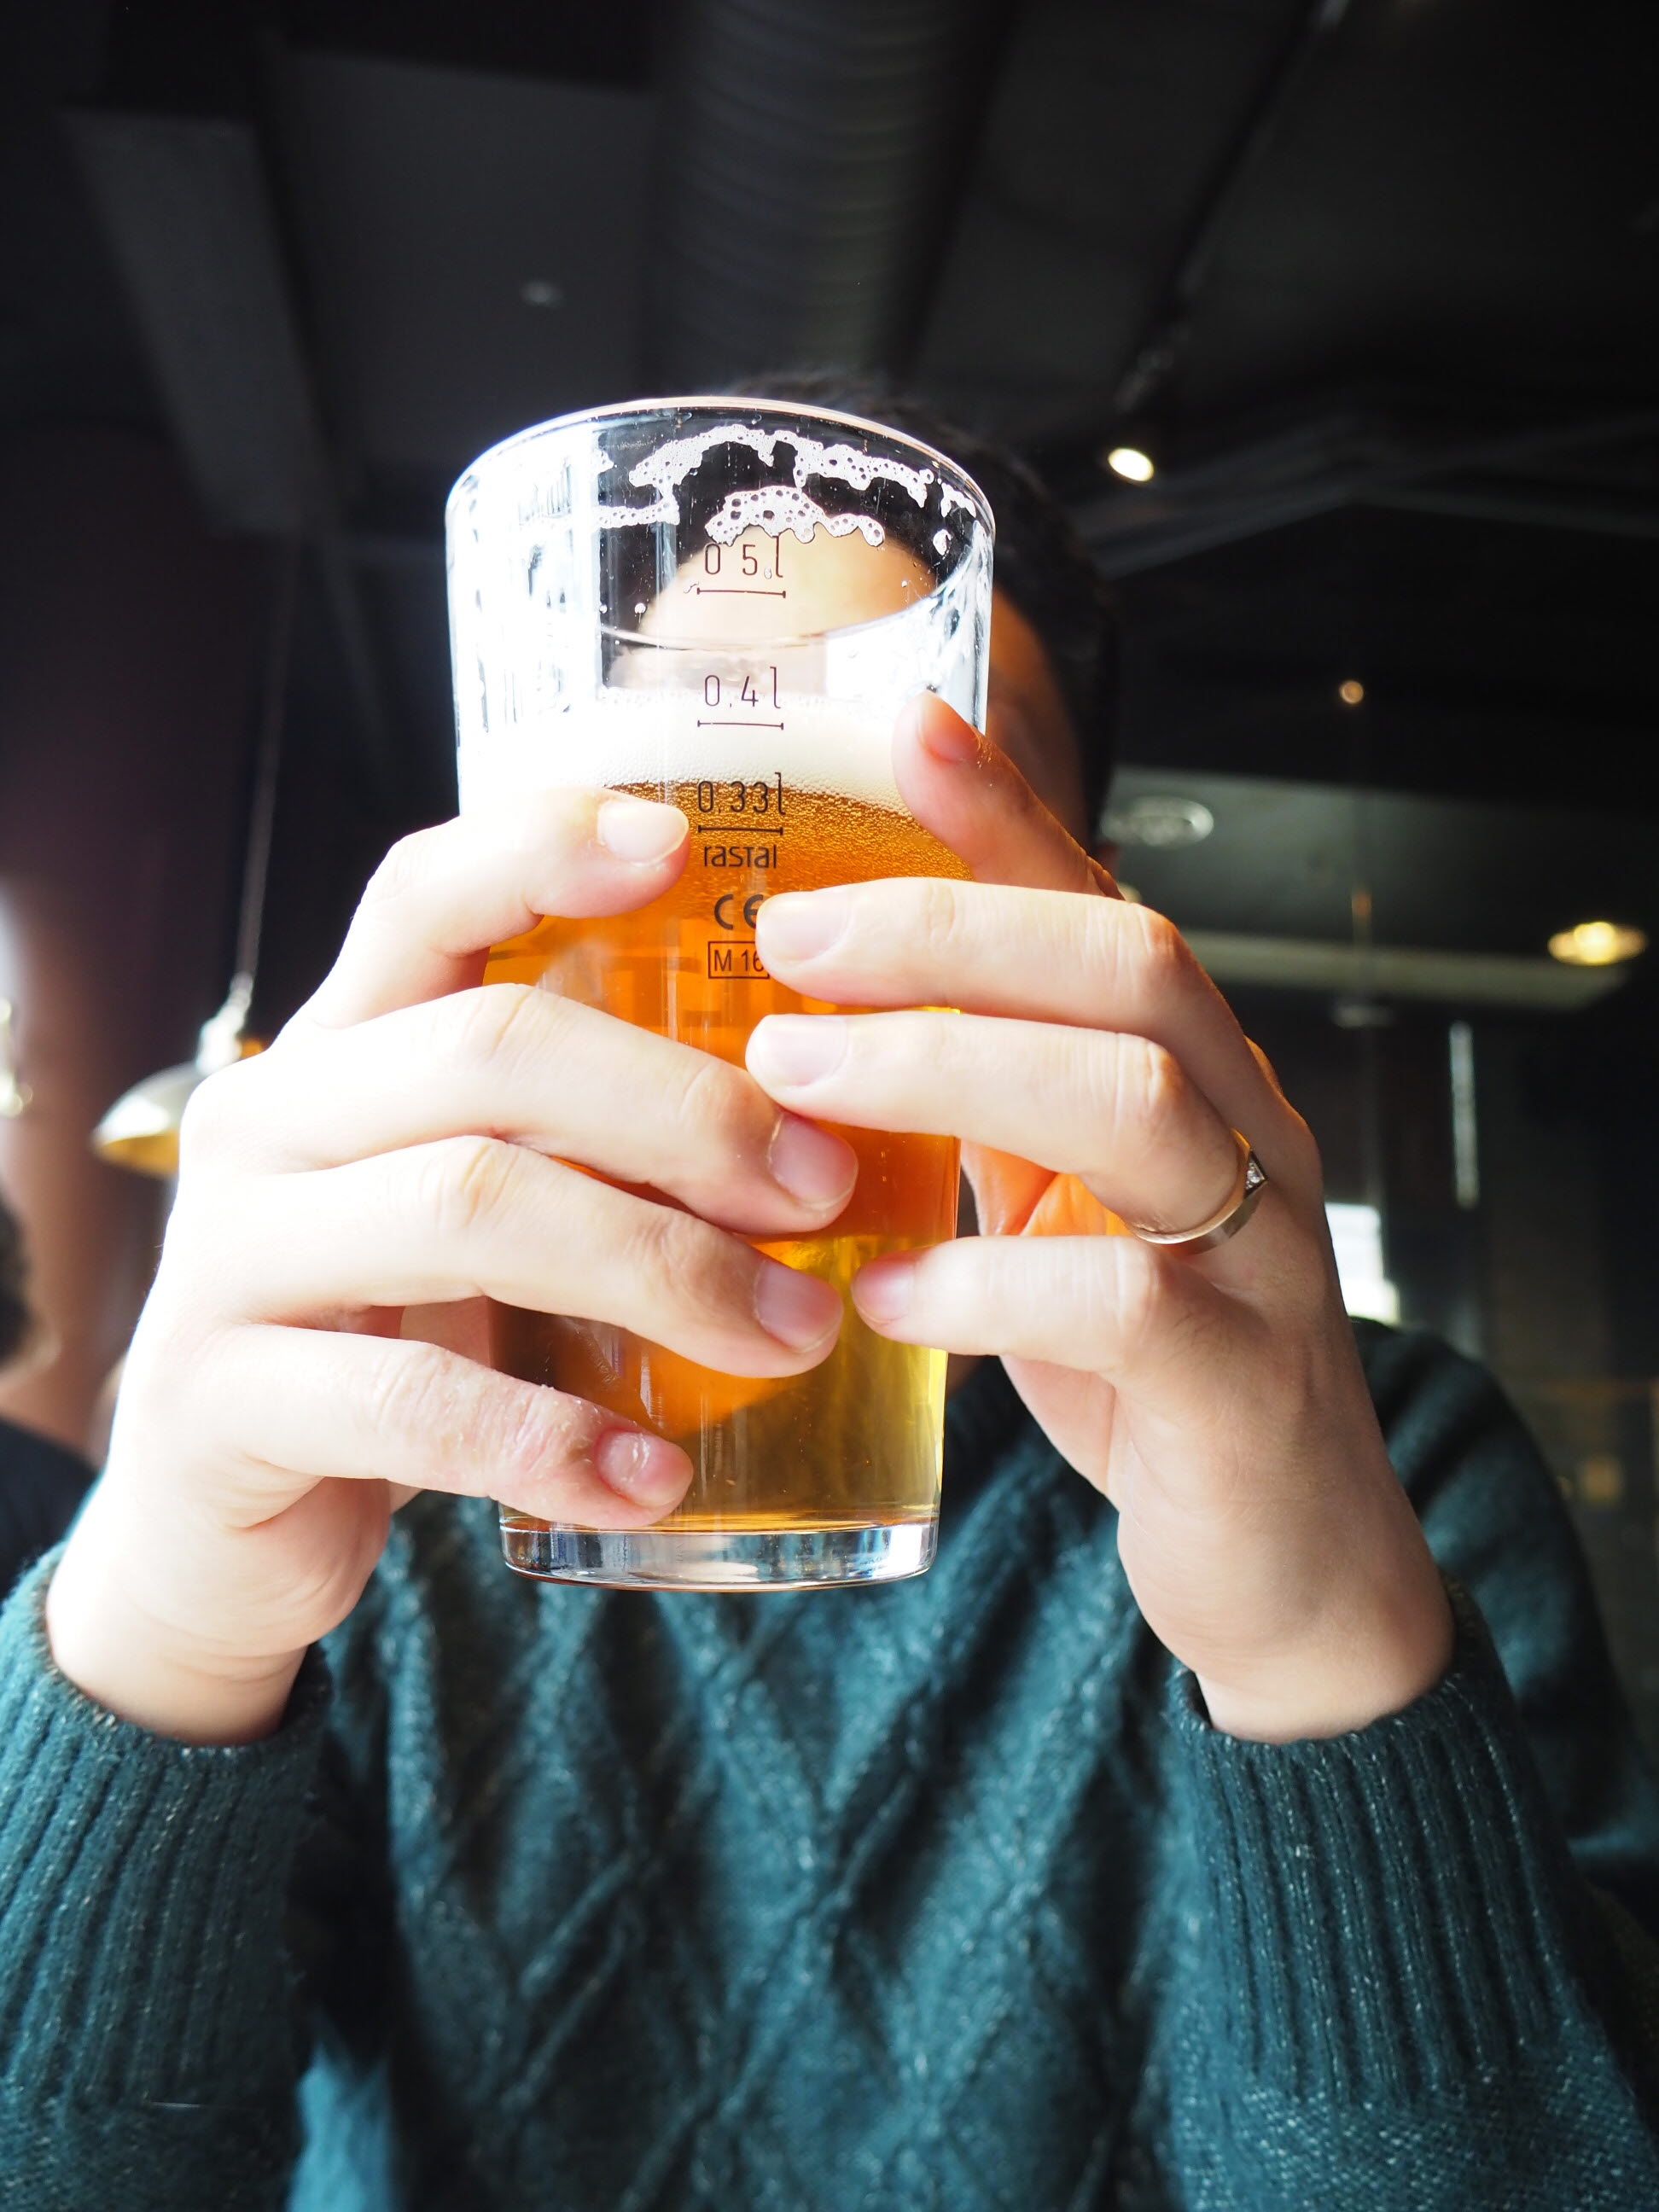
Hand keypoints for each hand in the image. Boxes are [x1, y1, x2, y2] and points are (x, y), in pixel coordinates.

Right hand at [47, 791, 852, 1742]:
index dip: (541, 848)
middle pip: (489, 1048)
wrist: (223, 1532)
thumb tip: (823, 1132)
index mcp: (336, 1048)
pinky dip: (556, 1442)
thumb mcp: (476, 1213)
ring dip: (663, 1269)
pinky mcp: (222, 1405)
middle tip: (823, 1188)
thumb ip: (584, 1146)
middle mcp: (267, 1122)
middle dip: (685, 1109)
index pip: (420, 896)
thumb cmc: (395, 1340)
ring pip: (468, 1210)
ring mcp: (228, 1259)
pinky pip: (418, 1405)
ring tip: (791, 1332)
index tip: (681, 847)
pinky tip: (655, 1479)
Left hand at [747, 699, 1451, 1741]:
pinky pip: (1128, 1304)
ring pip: (1135, 1102)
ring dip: (945, 1068)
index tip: (896, 726)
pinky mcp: (1243, 1388)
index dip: (1005, 811)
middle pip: (1130, 968)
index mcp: (1196, 1079)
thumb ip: (979, 1111)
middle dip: (946, 932)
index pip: (1107, 906)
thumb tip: (813, 1019)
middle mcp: (1249, 1135)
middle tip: (784, 943)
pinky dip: (988, 1284)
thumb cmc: (1145, 1369)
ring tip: (794, 1082)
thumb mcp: (1057, 1208)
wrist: (1283, 1560)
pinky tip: (888, 1295)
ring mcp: (1264, 1255)